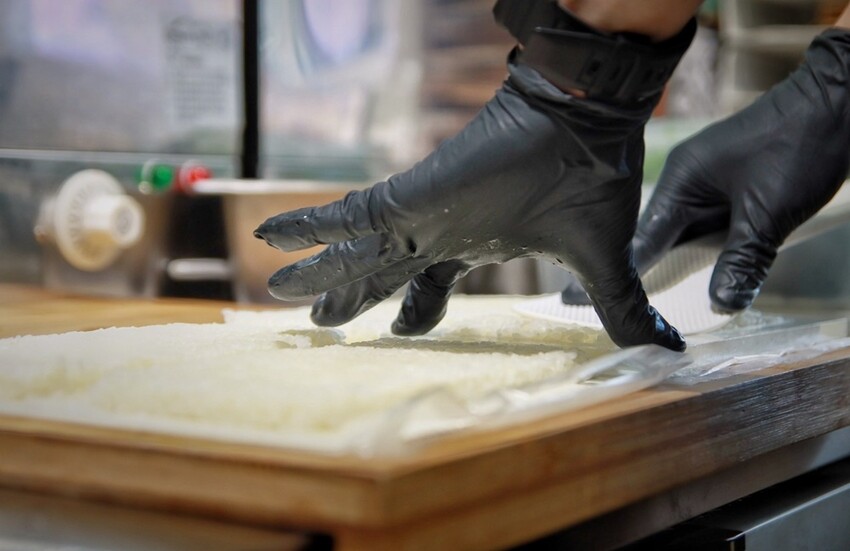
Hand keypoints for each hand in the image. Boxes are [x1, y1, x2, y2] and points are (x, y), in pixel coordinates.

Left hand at [254, 51, 684, 350]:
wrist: (586, 122)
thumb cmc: (591, 182)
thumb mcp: (600, 264)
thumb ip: (620, 310)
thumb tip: (666, 353)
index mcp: (476, 248)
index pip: (432, 287)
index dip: (412, 313)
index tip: (401, 334)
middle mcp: (440, 234)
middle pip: (382, 274)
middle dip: (350, 297)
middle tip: (318, 323)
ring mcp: (420, 217)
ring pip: (353, 250)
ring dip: (313, 268)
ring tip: (273, 288)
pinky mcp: (408, 197)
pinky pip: (343, 214)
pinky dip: (305, 225)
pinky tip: (266, 239)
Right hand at [630, 29, 849, 310]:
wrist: (839, 101)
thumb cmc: (799, 149)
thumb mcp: (768, 215)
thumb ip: (741, 262)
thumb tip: (719, 306)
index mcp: (679, 182)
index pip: (643, 241)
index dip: (630, 276)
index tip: (611, 306)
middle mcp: (684, 183)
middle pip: (660, 241)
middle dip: (657, 276)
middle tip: (644, 317)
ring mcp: (705, 183)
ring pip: (686, 237)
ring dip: (686, 266)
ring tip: (669, 306)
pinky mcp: (728, 187)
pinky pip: (708, 228)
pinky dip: (710, 252)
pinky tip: (710, 275)